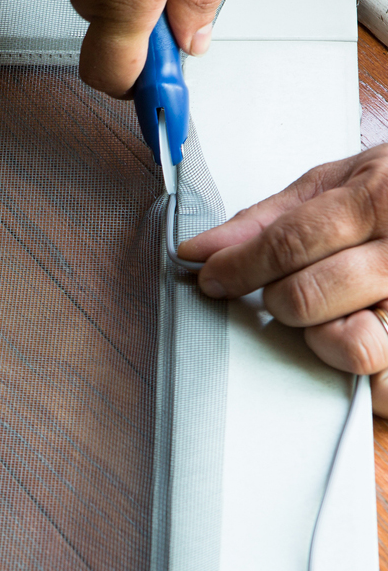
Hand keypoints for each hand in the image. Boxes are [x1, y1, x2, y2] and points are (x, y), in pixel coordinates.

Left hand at [177, 146, 387, 415]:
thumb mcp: (337, 183)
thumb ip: (265, 220)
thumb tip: (200, 251)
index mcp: (378, 199)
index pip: (288, 244)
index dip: (239, 266)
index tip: (213, 278)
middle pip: (307, 297)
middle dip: (279, 299)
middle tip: (285, 289)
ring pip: (354, 346)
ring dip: (324, 338)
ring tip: (337, 314)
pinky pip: (387, 387)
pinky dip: (367, 377)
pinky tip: (363, 337)